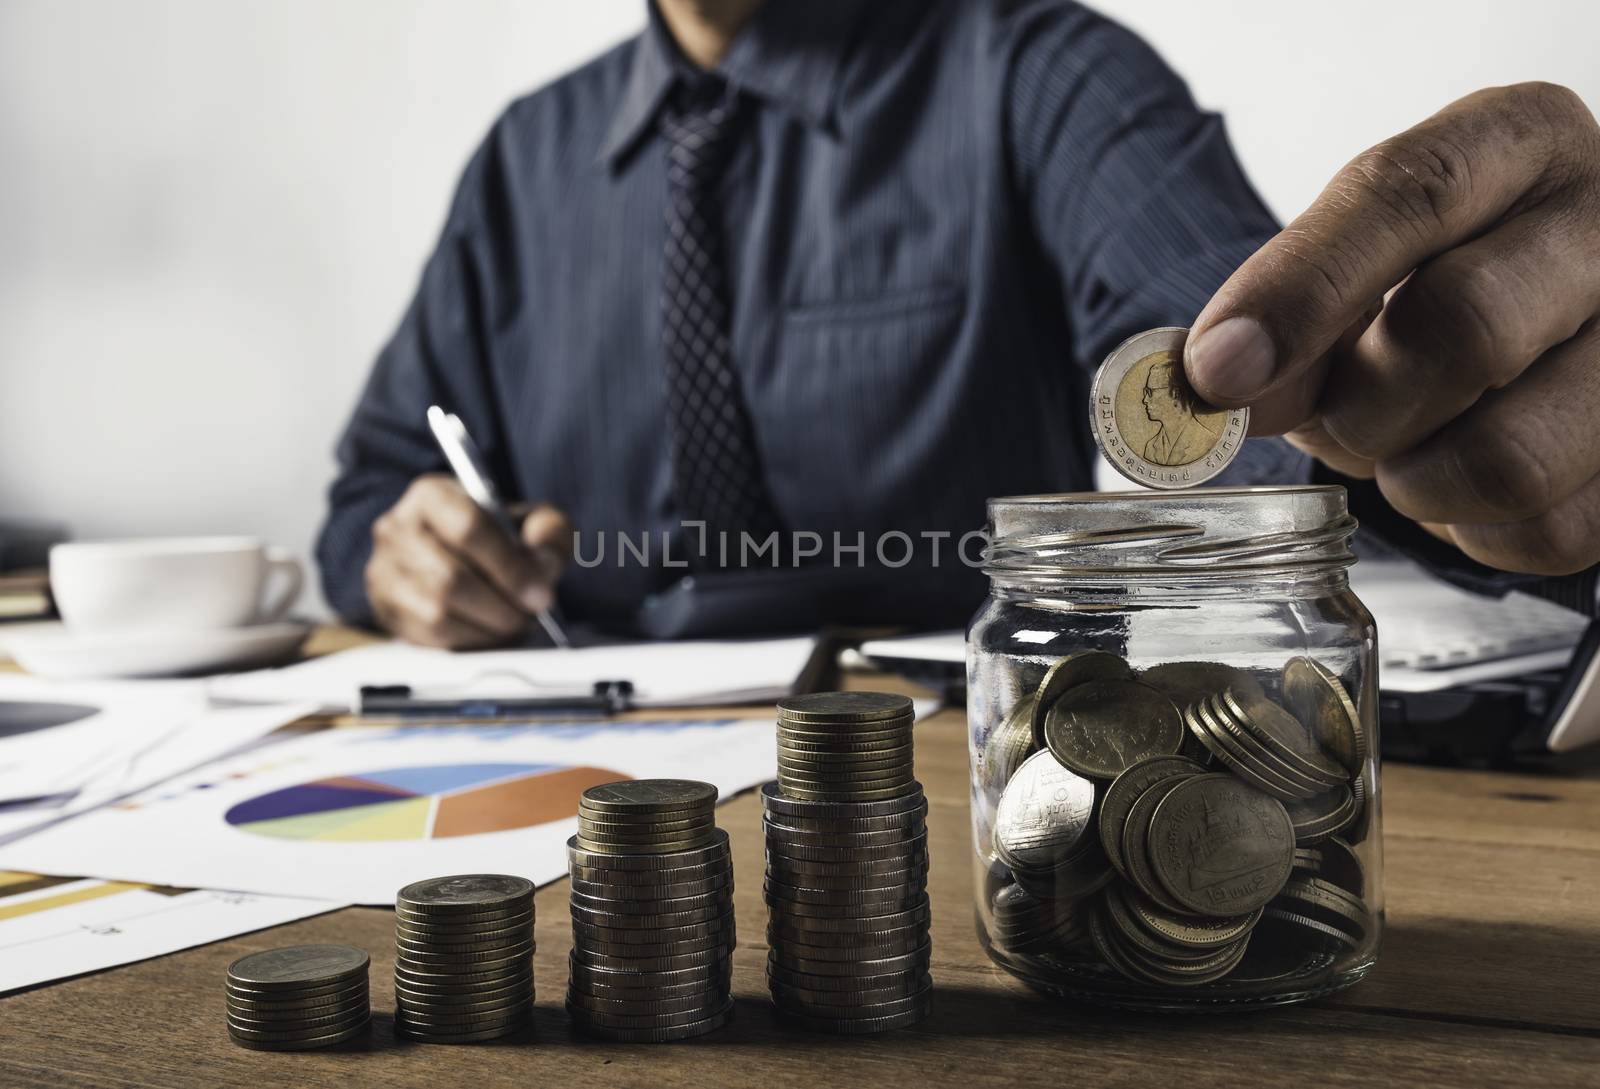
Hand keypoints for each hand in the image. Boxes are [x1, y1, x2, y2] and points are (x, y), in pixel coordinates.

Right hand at [364, 474, 571, 647]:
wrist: (455, 556)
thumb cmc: (496, 536)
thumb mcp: (529, 521)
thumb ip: (548, 532)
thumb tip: (543, 563)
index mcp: (432, 495)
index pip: (469, 528)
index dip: (510, 567)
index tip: (540, 594)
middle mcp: (397, 528)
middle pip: (451, 578)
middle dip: (501, 605)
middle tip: (530, 615)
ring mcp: (384, 570)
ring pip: (438, 613)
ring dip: (487, 628)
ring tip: (514, 624)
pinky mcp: (385, 608)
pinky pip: (428, 637)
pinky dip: (468, 642)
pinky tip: (490, 634)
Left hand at [1185, 83, 1599, 575]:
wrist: (1545, 334)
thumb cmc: (1438, 285)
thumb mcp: (1361, 269)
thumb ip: (1292, 313)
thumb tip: (1217, 384)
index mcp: (1524, 141)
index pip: (1410, 196)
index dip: (1300, 293)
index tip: (1218, 371)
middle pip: (1466, 327)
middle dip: (1361, 403)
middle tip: (1338, 418)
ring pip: (1507, 456)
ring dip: (1414, 479)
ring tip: (1407, 449)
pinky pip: (1541, 531)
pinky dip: (1469, 529)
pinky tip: (1465, 481)